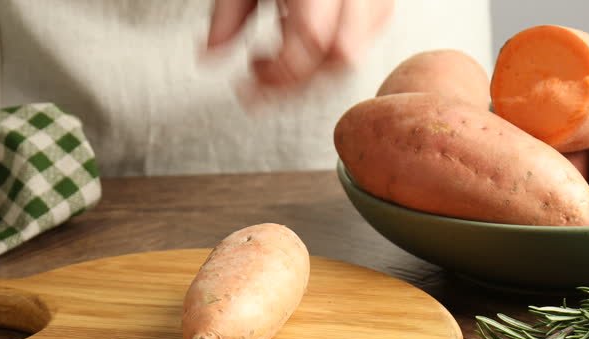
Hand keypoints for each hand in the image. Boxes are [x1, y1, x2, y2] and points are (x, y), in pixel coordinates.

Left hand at [206, 0, 393, 97]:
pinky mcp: (376, 3)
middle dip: (296, 80)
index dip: (282, 70)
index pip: (312, 39)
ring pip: (353, 56)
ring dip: (311, 74)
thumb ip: (227, 13)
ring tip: (276, 62)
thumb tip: (212, 53)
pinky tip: (299, 45)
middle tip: (261, 78)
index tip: (251, 77)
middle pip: (340, 55)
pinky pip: (361, 44)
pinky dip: (327, 57)